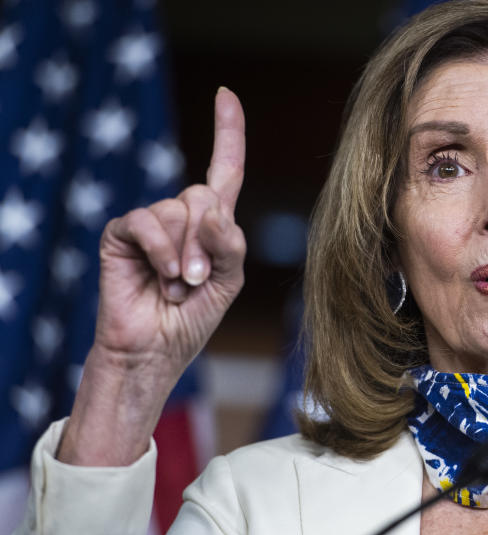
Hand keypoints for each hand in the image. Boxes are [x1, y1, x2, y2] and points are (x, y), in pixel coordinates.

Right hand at [59, 88, 246, 464]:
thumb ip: (230, 243)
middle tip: (198, 280)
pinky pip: (147, 221)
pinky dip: (161, 250)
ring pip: (177, 209)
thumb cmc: (192, 319)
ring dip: (186, 253)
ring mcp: (150, 224)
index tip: (225, 95)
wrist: (155, 350)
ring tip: (177, 286)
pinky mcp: (122, 234)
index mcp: (212, 226)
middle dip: (208, 240)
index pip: (224, 170)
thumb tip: (211, 206)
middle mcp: (181, 218)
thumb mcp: (228, 281)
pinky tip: (161, 277)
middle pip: (203, 194)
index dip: (228, 133)